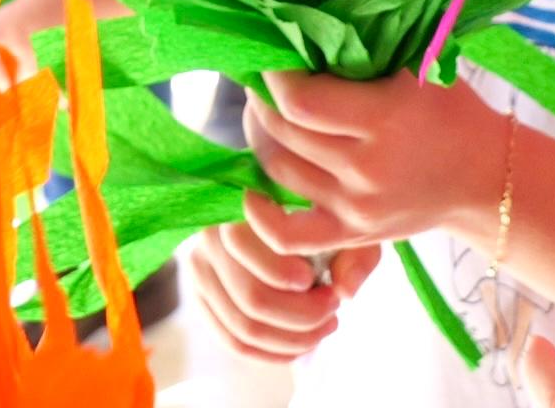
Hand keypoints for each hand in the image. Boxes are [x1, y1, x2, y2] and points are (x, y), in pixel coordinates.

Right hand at [181, 220, 376, 361]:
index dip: (284, 273)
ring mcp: (199, 270)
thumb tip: (345, 291)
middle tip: (333, 306)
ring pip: (245, 328)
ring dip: (294, 338)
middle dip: (303, 314)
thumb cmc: (322, 215)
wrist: (288, 212)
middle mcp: (208, 235)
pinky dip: (274, 352)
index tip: (315, 277)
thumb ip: (354, 254)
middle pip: (253, 299)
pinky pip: (235, 342)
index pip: (246, 246)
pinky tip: (305, 343)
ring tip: (326, 324)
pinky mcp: (203, 298)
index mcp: (236, 203)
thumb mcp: (345, 225)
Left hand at [241, 71, 508, 246]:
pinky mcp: (352, 234)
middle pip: (284, 134)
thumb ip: (370, 45)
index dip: (274, 76)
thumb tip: (309, 20)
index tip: (272, 54)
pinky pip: (289, 235)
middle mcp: (366, 168)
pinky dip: (261, 217)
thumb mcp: (422, 65)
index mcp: (384, 119)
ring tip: (264, 113)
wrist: (483, 178)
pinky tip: (250, 193)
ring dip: (262, 139)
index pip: (301, 102)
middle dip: (263, 101)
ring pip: (280, 173)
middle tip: (261, 78)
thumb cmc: (450, 110)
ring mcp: (356, 207)